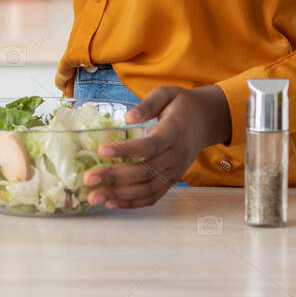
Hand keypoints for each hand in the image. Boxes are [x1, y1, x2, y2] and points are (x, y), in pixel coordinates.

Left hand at [85, 85, 231, 208]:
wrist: (207, 120)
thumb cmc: (183, 105)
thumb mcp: (167, 93)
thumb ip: (148, 104)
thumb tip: (127, 117)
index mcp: (174, 131)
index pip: (150, 145)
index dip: (126, 150)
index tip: (101, 150)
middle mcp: (176, 155)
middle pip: (145, 172)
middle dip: (115, 178)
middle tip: (88, 179)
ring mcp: (175, 171)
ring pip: (148, 189)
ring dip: (120, 196)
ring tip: (94, 197)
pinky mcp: (172, 180)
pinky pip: (153, 196)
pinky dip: (133, 203)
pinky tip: (111, 203)